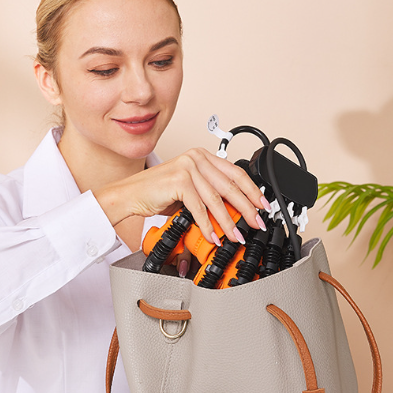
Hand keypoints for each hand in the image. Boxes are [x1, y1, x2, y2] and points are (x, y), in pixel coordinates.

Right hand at [94, 147, 268, 243]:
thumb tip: (234, 212)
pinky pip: (199, 208)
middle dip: (246, 208)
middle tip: (256, 224)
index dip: (252, 191)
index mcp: (202, 156)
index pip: (236, 173)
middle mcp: (196, 158)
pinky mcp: (179, 181)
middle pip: (231, 186)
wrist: (129, 195)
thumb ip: (210, 195)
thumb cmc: (156, 194)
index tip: (263, 206)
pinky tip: (214, 236)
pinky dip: (208, 225)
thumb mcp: (189, 192)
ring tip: (236, 236)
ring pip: (217, 200)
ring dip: (228, 222)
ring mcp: (187, 167)